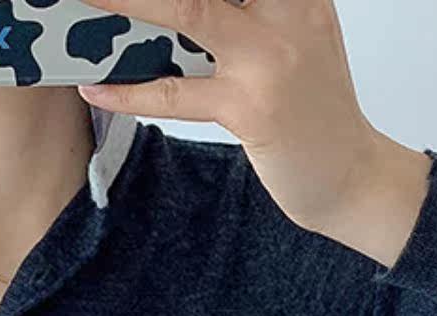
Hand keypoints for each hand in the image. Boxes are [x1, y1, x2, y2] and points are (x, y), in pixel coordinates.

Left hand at [77, 0, 433, 266]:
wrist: (353, 177)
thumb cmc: (315, 111)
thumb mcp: (296, 37)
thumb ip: (252, 11)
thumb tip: (176, 11)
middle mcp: (287, 10)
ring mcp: (269, 58)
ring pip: (186, 12)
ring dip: (126, 4)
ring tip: (83, 3)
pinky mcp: (251, 109)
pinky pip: (177, 93)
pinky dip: (131, 90)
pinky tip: (96, 86)